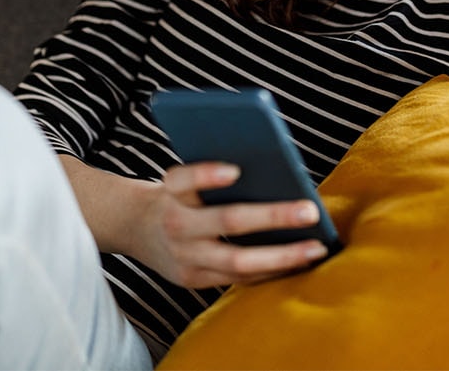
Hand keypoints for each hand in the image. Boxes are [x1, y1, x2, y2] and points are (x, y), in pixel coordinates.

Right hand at [127, 162, 330, 289]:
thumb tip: (276, 177)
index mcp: (170, 192)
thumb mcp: (181, 180)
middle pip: (226, 221)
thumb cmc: (175, 196)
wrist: (132, 227)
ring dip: (282, 256)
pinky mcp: (192, 279)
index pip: (183, 180)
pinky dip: (271, 271)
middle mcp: (175, 224)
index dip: (207, 175)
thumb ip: (212, 179)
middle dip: (272, 217)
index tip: (235, 169)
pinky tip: (299, 262)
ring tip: (317, 248)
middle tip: (310, 211)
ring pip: (238, 261)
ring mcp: (184, 256)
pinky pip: (238, 279)